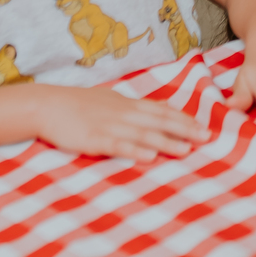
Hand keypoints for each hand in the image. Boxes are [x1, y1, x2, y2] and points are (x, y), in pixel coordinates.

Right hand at [28, 83, 208, 160]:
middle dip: (185, 130)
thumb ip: (138, 106)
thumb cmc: (81, 104)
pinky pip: (118, 145)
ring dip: (166, 142)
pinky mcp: (94, 139)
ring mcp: (110, 126)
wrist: (49, 105)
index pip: (163, 111)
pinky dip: (134, 150)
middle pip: (159, 121)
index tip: (205, 127)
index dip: (185, 119)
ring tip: (186, 150)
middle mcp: (124, 113)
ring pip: (143, 133)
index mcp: (129, 104)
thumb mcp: (113, 100)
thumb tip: (163, 107)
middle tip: (207, 138)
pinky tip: (149, 156)